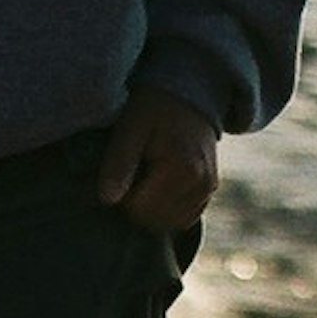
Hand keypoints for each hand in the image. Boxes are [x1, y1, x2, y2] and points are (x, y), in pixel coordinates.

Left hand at [99, 87, 220, 234]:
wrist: (189, 93)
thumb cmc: (154, 107)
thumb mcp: (131, 128)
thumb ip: (119, 163)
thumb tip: (107, 200)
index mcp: (182, 168)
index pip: (139, 209)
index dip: (122, 195)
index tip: (122, 170)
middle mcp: (201, 183)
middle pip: (154, 220)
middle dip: (136, 202)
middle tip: (133, 171)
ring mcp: (208, 189)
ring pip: (168, 224)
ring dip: (151, 207)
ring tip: (148, 173)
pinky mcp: (209, 191)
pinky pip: (182, 218)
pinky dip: (166, 209)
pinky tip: (159, 184)